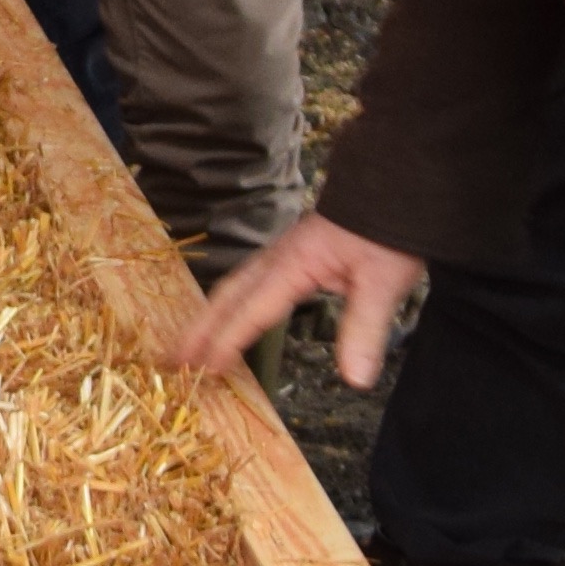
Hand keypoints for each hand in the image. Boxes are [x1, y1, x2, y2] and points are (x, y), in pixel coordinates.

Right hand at [174, 211, 427, 389]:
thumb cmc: (385, 231)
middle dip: (199, 329)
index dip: (227, 341)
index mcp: (293, 265)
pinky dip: (229, 303)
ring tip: (189, 344)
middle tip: (172, 359)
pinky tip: (230, 314)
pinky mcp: (291, 254)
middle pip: (228, 296)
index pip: (252, 310)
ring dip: (209, 316)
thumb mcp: (383, 282)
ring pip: (234, 287)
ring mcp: (281, 254)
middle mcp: (278, 259)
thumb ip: (364, 329)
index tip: (204, 369)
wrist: (392, 185)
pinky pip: (248, 282)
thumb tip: (355, 380)